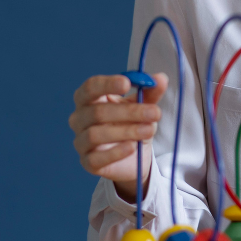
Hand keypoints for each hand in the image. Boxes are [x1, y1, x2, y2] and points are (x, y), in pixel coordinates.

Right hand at [69, 72, 168, 200]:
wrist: (133, 155)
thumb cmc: (132, 123)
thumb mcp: (144, 105)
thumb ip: (151, 92)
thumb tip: (161, 78)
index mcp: (89, 99)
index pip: (90, 87)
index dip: (106, 84)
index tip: (127, 83)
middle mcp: (79, 119)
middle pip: (97, 112)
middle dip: (129, 111)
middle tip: (155, 112)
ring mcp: (80, 141)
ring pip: (95, 134)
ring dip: (126, 131)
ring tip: (150, 130)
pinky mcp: (87, 162)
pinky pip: (96, 158)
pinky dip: (115, 152)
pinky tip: (132, 147)